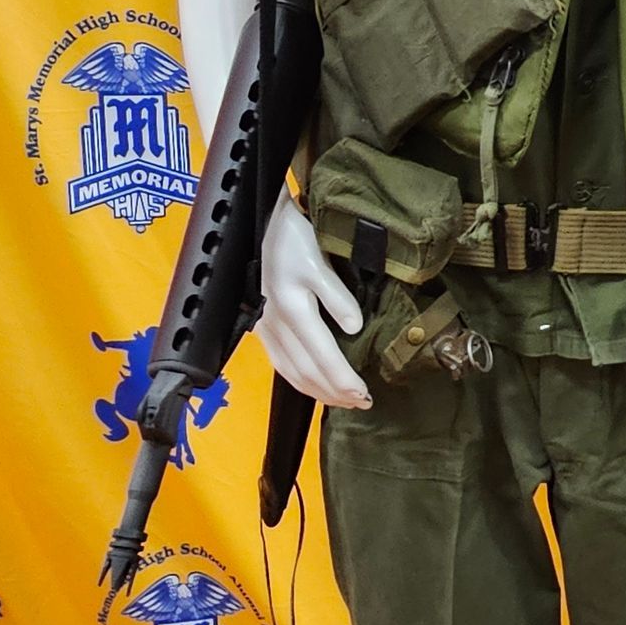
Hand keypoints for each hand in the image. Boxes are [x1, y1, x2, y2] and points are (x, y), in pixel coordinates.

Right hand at [254, 196, 369, 409]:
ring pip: (291, 371)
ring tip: (342, 401)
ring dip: (317, 391)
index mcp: (293, 310)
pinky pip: (280, 362)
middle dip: (334, 392)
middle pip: (307, 371)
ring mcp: (265, 326)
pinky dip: (298, 379)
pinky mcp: (261, 324)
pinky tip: (312, 384)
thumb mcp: (319, 260)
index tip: (365, 394)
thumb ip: (337, 297)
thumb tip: (354, 329)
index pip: (323, 357)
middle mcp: (276, 324)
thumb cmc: (293, 235)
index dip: (343, 380)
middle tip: (362, 404)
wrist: (261, 220)